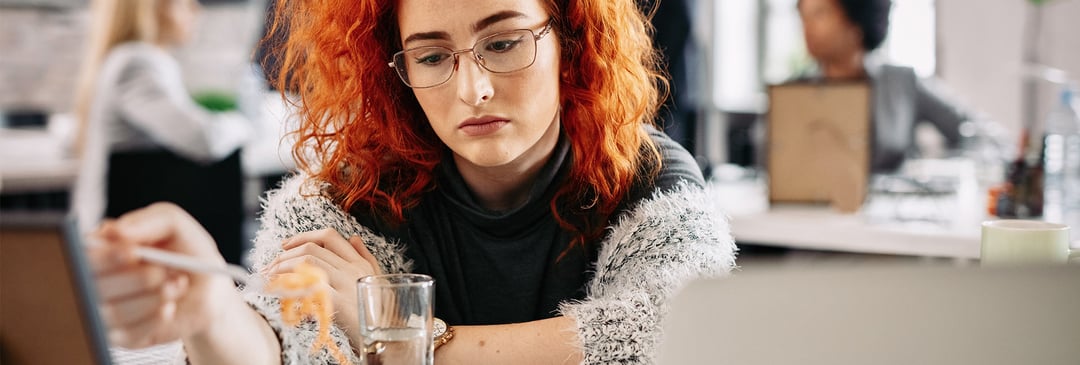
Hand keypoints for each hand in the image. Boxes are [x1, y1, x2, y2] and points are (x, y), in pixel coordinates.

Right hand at [87, 202, 238, 348]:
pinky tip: (169, 307)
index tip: (133, 253)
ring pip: (113, 312)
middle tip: (163, 272)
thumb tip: (114, 231)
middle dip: (137, 278)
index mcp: (98, 248)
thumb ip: (147, 221)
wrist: (208, 286)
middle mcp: (93, 280)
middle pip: (94, 286)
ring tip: (176, 284)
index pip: (82, 255)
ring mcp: (103, 310)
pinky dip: (156, 318)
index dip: (106, 256)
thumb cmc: (183, 250)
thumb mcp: (173, 224)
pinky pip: (129, 334)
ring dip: (153, 297)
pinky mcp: (119, 336)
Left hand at [264, 229, 380, 349]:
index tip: (286, 245)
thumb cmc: (378, 313)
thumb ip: (365, 257)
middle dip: (285, 254)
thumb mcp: (376, 280)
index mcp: (359, 263)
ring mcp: (345, 284)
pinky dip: (288, 283)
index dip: (304, 236)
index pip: (329, 236)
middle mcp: (352, 269)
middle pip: (312, 248)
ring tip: (270, 276)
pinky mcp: (337, 301)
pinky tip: (279, 289)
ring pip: (307, 261)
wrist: (386, 339)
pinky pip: (307, 283)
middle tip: (271, 265)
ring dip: (282, 266)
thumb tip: (354, 238)